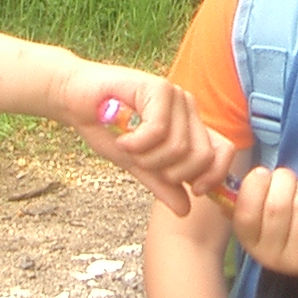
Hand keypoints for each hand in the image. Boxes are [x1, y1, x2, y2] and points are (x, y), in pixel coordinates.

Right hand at [63, 63, 233, 214]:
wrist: (74, 99)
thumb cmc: (105, 127)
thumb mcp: (136, 164)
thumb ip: (160, 183)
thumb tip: (185, 210)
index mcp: (188, 125)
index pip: (223, 152)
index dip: (214, 177)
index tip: (193, 190)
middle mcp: (187, 109)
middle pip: (203, 155)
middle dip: (173, 173)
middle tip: (144, 164)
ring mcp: (174, 96)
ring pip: (179, 147)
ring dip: (148, 158)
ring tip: (128, 147)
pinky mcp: (157, 87)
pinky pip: (158, 131)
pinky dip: (137, 143)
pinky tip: (121, 138)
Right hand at [233, 167, 297, 279]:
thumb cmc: (286, 227)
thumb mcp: (260, 219)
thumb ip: (243, 200)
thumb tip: (223, 180)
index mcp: (250, 244)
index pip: (246, 211)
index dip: (255, 184)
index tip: (263, 174)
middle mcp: (272, 257)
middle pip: (277, 204)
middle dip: (285, 180)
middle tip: (289, 180)